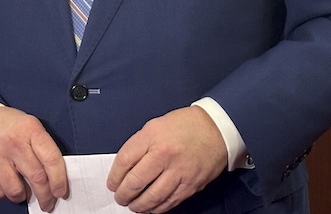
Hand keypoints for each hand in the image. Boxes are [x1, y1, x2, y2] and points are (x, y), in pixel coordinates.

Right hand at [0, 106, 67, 211]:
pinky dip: (6, 194)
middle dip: (45, 196)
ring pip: (16, 191)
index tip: (61, 192)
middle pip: (37, 178)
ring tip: (24, 191)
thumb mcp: (28, 125)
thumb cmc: (6, 125)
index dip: (59, 180)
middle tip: (47, 203)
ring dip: (24, 196)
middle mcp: (12, 143)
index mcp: (29, 129)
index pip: (51, 158)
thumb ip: (42, 147)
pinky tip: (7, 184)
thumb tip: (56, 177)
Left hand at [107, 106, 225, 212]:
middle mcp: (164, 154)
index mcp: (153, 136)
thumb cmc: (186, 125)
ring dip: (138, 205)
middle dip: (123, 194)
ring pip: (151, 197)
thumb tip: (125, 168)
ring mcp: (178, 172)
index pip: (124, 161)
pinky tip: (150, 207)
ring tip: (133, 205)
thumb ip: (140, 145)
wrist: (218, 129)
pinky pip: (168, 202)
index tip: (112, 184)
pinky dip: (156, 208)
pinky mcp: (190, 185)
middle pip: (135, 182)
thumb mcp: (157, 125)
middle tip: (120, 197)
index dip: (114, 176)